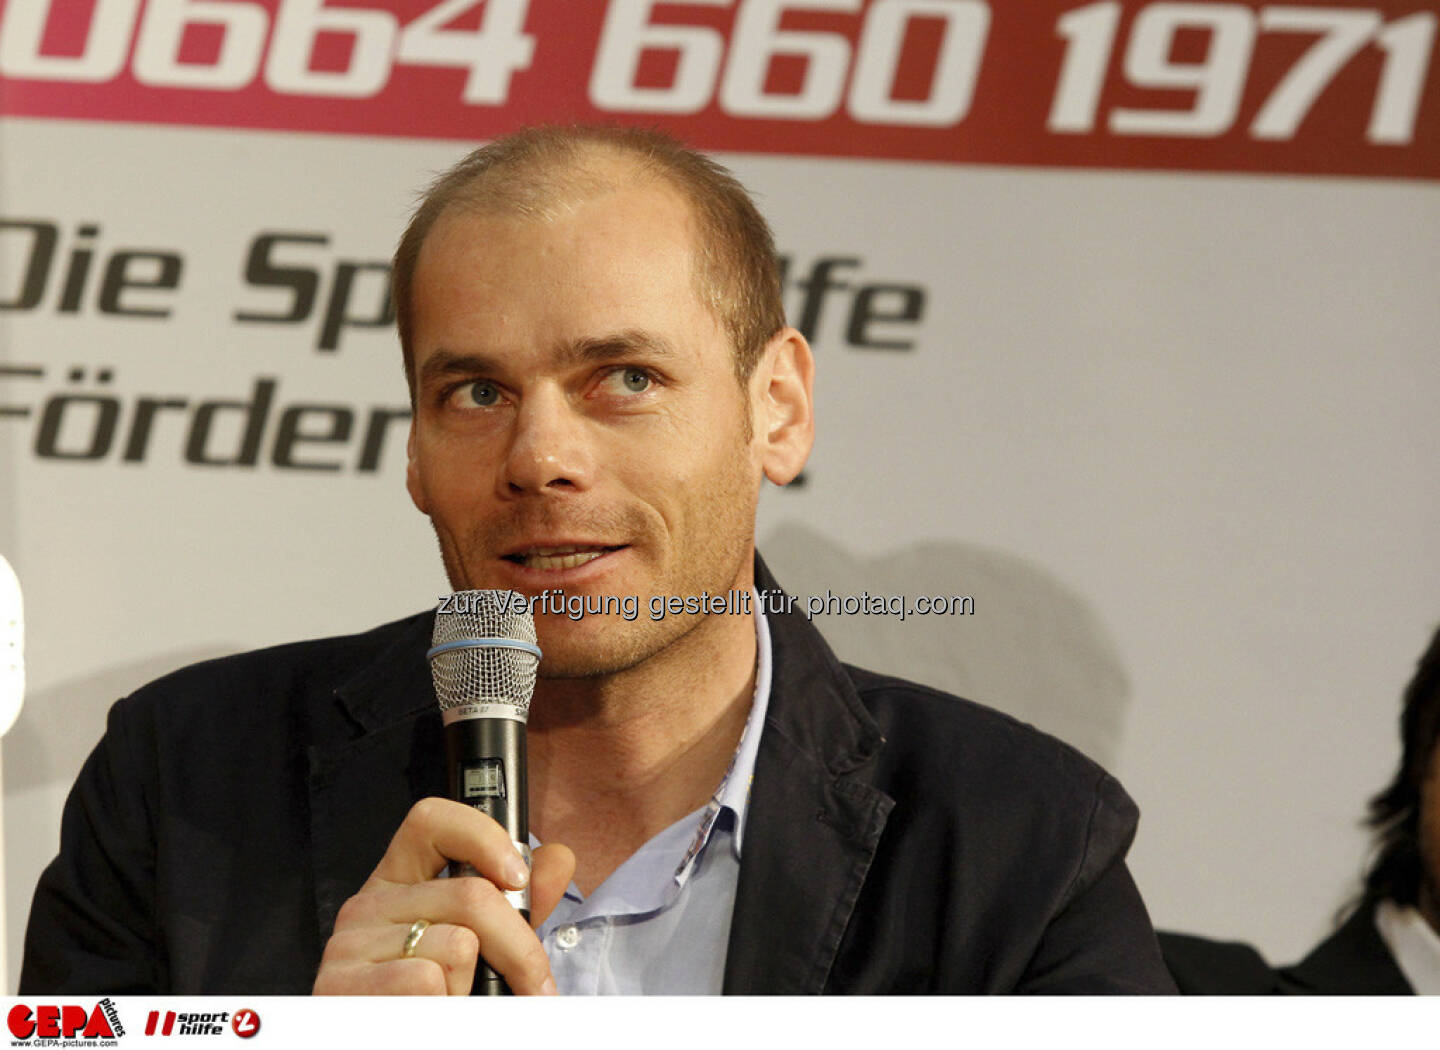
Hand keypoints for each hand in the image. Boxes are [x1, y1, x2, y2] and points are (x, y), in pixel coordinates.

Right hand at [313, 797, 575, 994]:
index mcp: (399, 882)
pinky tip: (428, 1016)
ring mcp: (348, 944)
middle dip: (519, 947)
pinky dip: (445, 1007)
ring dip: (472, 986)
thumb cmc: (440, 999)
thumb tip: (558, 858)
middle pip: (470, 895)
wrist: (387, 1040)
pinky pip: (426, 983)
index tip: (518, 878)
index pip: (432, 820)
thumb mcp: (484, 945)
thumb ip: (520, 905)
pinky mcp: (340, 986)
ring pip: (456, 946)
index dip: (483, 837)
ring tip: (454, 1003)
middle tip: (536, 986)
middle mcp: (368, 904)